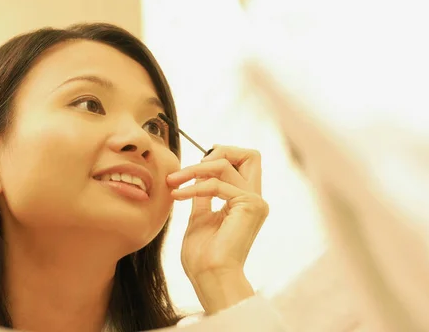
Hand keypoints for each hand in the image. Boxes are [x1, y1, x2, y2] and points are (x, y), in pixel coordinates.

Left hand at [166, 145, 268, 310]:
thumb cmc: (203, 256)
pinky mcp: (249, 205)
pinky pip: (217, 184)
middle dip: (219, 151)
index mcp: (246, 202)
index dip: (221, 156)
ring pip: (226, 164)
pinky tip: (177, 195)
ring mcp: (255, 202)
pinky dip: (193, 186)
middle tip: (192, 168)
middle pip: (249, 155)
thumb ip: (203, 195)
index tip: (194, 168)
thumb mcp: (200, 216)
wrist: (209, 277)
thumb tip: (197, 175)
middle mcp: (255, 200)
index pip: (244, 163)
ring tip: (174, 182)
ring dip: (194, 170)